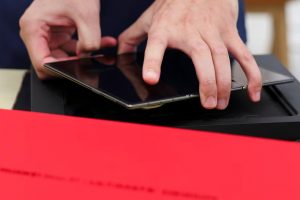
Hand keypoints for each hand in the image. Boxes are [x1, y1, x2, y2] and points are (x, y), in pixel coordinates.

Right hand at [20, 0, 116, 78]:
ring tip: (103, 53)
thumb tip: (89, 57)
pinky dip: (87, 49)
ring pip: (64, 60)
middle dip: (74, 66)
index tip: (78, 72)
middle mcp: (37, 34)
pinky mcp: (58, 36)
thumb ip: (90, 39)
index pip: (42, 63)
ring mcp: (48, 36)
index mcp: (34, 28)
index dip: (60, 71)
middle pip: (52, 64)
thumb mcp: (86, 14)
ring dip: (84, 58)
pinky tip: (103, 44)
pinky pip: (72, 50)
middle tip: (92, 65)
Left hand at [118, 0, 261, 109]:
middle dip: (206, 83)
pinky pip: (244, 55)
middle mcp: (190, 31)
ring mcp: (213, 32)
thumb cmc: (172, 3)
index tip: (151, 79)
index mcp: (165, 29)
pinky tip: (251, 92)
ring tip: (220, 103)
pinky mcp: (229, 33)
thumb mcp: (148, 17)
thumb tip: (117, 51)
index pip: (157, 45)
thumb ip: (132, 36)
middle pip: (201, 57)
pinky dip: (251, 74)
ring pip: (222, 59)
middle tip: (207, 103)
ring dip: (224, 83)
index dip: (154, 62)